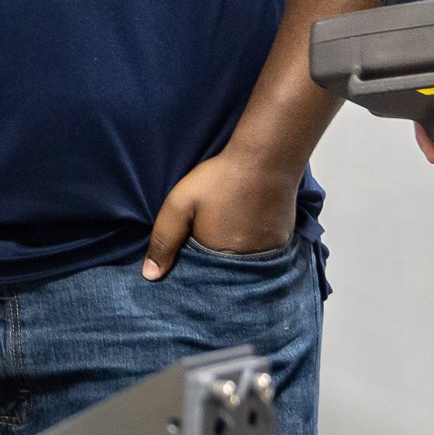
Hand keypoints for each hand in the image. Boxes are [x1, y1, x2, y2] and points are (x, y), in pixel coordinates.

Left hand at [143, 146, 302, 279]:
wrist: (267, 158)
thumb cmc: (220, 179)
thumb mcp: (180, 204)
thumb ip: (164, 239)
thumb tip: (150, 276)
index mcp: (219, 258)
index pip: (200, 275)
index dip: (191, 264)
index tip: (189, 246)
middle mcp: (247, 264)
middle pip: (224, 272)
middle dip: (213, 260)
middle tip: (212, 229)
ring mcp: (268, 254)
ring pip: (244, 263)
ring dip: (235, 252)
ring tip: (230, 228)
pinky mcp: (283, 242)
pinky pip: (263, 253)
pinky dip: (254, 244)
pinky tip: (249, 226)